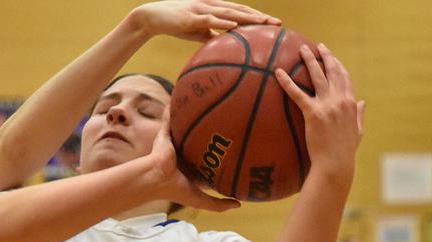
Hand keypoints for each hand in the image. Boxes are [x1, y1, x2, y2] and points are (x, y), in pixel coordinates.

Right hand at [131, 0, 279, 41]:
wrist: (153, 17)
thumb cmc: (177, 24)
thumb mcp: (198, 31)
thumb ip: (212, 35)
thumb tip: (225, 46)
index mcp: (216, 8)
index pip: (241, 12)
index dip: (258, 17)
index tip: (274, 25)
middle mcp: (212, 5)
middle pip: (241, 10)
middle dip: (260, 17)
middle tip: (277, 24)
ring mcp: (203, 9)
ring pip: (230, 12)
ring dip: (248, 17)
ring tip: (263, 22)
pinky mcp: (192, 16)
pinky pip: (211, 18)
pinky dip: (224, 21)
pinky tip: (235, 24)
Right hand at [147, 107, 239, 211]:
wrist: (157, 179)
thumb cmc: (177, 190)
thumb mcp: (201, 201)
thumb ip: (219, 205)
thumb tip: (240, 205)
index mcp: (190, 170)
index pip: (205, 161)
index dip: (216, 155)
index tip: (230, 148)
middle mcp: (182, 156)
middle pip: (196, 142)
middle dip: (208, 135)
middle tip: (224, 125)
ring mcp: (173, 145)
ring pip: (184, 129)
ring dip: (189, 119)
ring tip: (204, 105)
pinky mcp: (164, 135)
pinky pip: (168, 119)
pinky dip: (172, 110)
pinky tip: (179, 97)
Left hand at [275, 43, 363, 188]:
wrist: (336, 164)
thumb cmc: (345, 151)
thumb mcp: (357, 131)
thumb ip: (359, 114)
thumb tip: (364, 103)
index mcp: (351, 103)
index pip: (345, 78)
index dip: (338, 65)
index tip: (332, 57)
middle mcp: (341, 100)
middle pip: (333, 72)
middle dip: (326, 56)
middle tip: (318, 46)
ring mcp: (328, 105)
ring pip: (317, 76)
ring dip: (310, 60)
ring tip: (302, 49)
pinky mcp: (313, 113)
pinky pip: (297, 94)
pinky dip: (287, 82)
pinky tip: (278, 73)